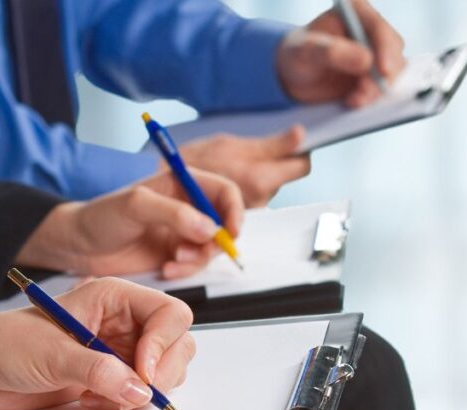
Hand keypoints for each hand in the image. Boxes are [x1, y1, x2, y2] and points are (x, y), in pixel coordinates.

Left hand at [0, 277, 194, 409]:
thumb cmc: (5, 344)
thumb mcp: (53, 355)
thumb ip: (99, 371)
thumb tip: (139, 389)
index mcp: (113, 296)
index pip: (170, 313)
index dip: (163, 344)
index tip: (141, 372)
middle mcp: (123, 320)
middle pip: (176, 342)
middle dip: (160, 373)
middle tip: (132, 394)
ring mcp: (120, 348)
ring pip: (165, 370)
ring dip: (142, 392)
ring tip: (103, 396)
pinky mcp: (112, 375)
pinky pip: (141, 392)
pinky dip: (126, 404)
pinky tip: (94, 401)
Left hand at [16, 169, 243, 278]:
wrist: (78, 246)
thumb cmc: (100, 217)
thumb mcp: (135, 206)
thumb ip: (173, 213)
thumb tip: (208, 227)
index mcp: (181, 183)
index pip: (224, 191)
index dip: (234, 211)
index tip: (230, 232)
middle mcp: (185, 206)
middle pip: (224, 222)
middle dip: (215, 241)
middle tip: (194, 251)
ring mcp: (181, 232)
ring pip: (211, 247)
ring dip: (198, 258)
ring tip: (173, 260)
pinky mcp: (174, 254)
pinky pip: (195, 265)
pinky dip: (187, 270)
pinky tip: (167, 270)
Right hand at [176, 126, 309, 206]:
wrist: (165, 188)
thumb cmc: (194, 162)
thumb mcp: (231, 144)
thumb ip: (271, 145)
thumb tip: (300, 135)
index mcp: (260, 178)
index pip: (301, 166)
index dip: (298, 153)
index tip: (289, 146)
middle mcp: (260, 200)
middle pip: (284, 180)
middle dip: (272, 169)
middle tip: (248, 158)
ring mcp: (251, 211)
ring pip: (269, 189)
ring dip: (258, 180)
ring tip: (234, 171)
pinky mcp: (244, 217)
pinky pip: (254, 201)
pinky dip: (246, 192)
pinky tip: (231, 183)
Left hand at [276, 0, 405, 106]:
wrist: (293, 75)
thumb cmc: (297, 55)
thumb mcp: (306, 52)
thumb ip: (332, 53)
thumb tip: (366, 60)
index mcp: (355, 12)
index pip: (378, 28)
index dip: (385, 49)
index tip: (383, 71)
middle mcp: (370, 29)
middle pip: (392, 50)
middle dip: (382, 74)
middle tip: (364, 92)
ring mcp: (375, 51)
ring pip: (391, 70)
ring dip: (376, 89)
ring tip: (354, 99)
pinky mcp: (374, 73)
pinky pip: (383, 86)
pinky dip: (371, 96)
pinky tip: (353, 101)